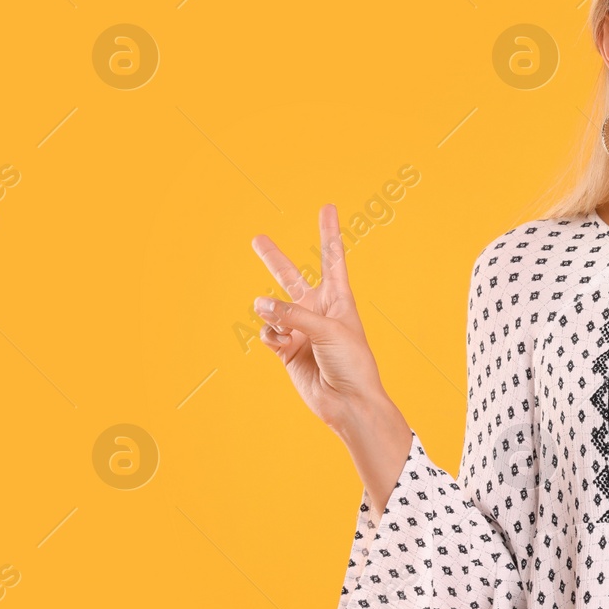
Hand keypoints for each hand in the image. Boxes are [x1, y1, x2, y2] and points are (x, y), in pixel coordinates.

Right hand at [250, 204, 392, 440]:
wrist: (348, 401)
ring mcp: (300, 328)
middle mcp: (317, 309)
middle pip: (290, 276)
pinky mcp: (286, 348)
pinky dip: (271, 336)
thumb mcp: (328, 330)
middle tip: (257, 238)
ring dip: (272, 313)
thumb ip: (293, 314)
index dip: (329, 231)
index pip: (331, 257)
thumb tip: (259, 304)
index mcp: (339, 298)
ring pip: (272, 308)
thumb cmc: (352, 363)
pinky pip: (268, 332)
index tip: (328, 207)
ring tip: (281, 325)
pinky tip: (282, 344)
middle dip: (273, 258)